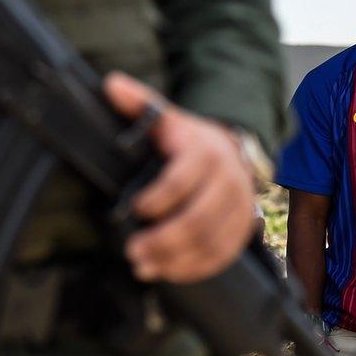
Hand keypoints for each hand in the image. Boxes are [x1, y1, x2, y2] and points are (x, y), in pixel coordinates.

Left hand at [103, 71, 255, 283]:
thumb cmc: (189, 139)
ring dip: (176, 260)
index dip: (156, 199)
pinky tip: (169, 271)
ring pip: (212, 242)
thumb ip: (139, 103)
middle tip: (132, 251)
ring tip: (144, 266)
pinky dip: (196, 268)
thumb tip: (111, 85)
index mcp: (206, 152)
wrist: (233, 149)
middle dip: (163, 240)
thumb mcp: (166, 117)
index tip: (134, 209)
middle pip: (199, 219)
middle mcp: (229, 180)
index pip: (182, 180)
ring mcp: (241, 206)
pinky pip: (223, 256)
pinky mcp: (244, 227)